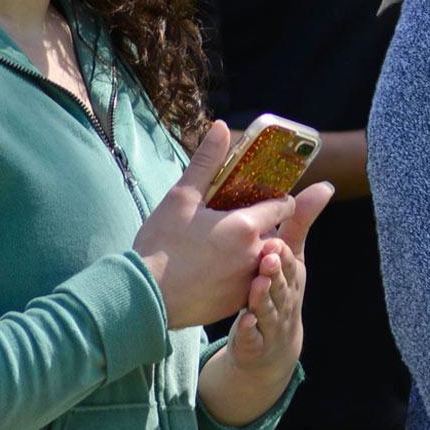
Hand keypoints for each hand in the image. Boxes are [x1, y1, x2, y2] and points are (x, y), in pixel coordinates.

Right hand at [135, 124, 297, 328]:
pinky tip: (211, 271)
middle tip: (228, 224)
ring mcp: (249, 281)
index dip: (274, 199)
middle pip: (272, 233)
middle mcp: (256, 254)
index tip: (259, 197)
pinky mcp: (238, 302)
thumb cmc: (162, 245)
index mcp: (247, 226)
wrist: (146, 295)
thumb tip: (220, 127)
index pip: (283, 206)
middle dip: (258, 226)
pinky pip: (248, 282)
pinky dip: (238, 275)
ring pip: (261, 258)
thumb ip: (206, 162)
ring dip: (248, 252)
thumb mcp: (182, 197)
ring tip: (217, 249)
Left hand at [227, 183, 336, 373]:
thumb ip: (300, 222)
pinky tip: (244, 322)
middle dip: (277, 273)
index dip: (284, 254)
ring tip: (256, 285)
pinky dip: (251, 330)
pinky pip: (255, 337)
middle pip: (282, 285)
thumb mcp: (292, 257)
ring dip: (264, 298)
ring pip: (270, 309)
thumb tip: (325, 185)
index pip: (290, 263)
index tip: (274, 242)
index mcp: (292, 275)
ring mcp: (273, 321)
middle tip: (267, 258)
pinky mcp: (256, 343)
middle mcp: (286, 298)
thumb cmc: (281, 290)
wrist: (274, 346)